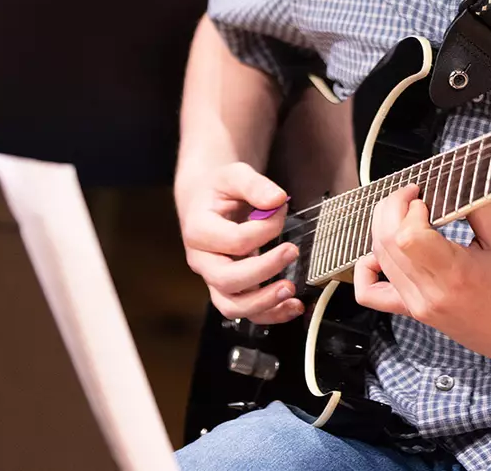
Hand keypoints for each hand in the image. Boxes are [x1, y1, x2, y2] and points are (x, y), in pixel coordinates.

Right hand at [177, 161, 304, 323]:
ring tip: (290, 289)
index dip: (265, 228)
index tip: (282, 210)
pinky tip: (292, 305)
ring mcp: (213, 278)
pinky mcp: (228, 289)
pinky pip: (245, 312)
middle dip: (264, 270)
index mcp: (198, 230)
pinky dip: (270, 314)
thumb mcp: (234, 175)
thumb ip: (255, 185)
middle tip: (291, 251)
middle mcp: (202, 260)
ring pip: (232, 305)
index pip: (234, 240)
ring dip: (264, 302)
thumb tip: (277, 199)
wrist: (204, 201)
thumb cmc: (218, 189)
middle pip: (228, 280)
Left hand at [354, 185, 490, 369]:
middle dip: (392, 208)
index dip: (410, 209)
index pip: (408, 236)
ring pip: (378, 258)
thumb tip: (450, 183)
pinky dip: (367, 268)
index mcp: (455, 274)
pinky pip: (372, 293)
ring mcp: (417, 305)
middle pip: (386, 242)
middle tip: (412, 195)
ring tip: (404, 214)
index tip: (425, 197)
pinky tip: (382, 253)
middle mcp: (430, 293)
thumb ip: (474, 208)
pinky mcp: (413, 312)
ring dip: (384, 226)